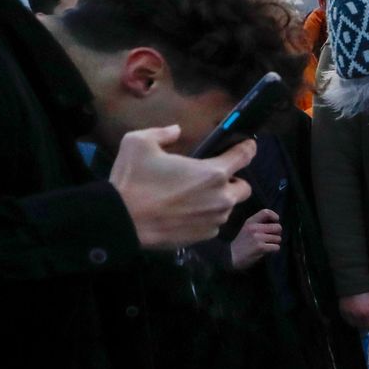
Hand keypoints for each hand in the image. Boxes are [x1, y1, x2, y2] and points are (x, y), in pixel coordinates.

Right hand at [109, 125, 254, 248]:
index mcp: (213, 172)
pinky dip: (205, 217)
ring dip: (218, 200)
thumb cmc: (133, 181)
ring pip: (228, 207)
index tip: (248, 145)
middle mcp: (221, 198)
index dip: (248, 148)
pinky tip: (186, 213)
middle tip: (212, 177)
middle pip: (244, 187)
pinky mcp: (203, 237)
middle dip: (233, 181)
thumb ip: (162, 133)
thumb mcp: (139, 143)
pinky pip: (213, 224)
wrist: (121, 222)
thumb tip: (175, 130)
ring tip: (196, 196)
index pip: (245, 156)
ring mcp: (214, 220)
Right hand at [230, 209, 281, 269]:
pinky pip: (276, 247)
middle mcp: (254, 228)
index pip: (266, 212)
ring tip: (267, 245)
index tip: (276, 221)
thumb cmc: (242, 242)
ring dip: (275, 243)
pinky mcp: (260, 247)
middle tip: (272, 237)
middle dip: (277, 233)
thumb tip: (275, 222)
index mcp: (251, 221)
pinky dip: (274, 250)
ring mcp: (257, 238)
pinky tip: (267, 250)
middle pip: (277, 227)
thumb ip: (258, 223)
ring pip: (278, 238)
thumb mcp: (247, 228)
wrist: (231, 256)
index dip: (274, 216)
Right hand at [339, 291, 368, 330]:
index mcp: (366, 314)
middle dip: (367, 323)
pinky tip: (354, 313)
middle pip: (363, 327)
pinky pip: (347, 319)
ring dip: (359, 322)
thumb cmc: (367, 289)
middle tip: (368, 316)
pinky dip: (351, 319)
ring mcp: (348, 314)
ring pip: (354, 325)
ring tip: (361, 314)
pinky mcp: (342, 311)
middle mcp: (357, 316)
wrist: (354, 280)